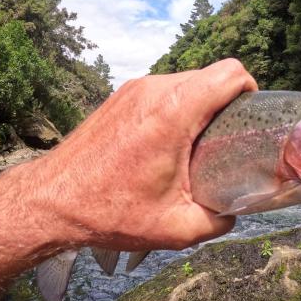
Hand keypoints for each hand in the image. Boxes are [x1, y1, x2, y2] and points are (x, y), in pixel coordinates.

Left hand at [33, 58, 257, 250]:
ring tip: (197, 144)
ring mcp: (135, 88)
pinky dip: (179, 107)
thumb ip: (219, 220)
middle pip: (213, 75)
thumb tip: (236, 211)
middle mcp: (154, 90)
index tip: (249, 119)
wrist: (50, 201)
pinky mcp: (122, 95)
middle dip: (228, 103)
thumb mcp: (177, 228)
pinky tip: (171, 142)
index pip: (231, 73)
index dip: (251, 91)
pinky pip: (166, 89)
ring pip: (189, 81)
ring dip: (202, 105)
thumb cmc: (109, 211)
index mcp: (173, 112)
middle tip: (226, 141)